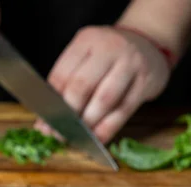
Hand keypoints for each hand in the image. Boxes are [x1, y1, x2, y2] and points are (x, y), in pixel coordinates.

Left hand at [35, 26, 171, 143]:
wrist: (149, 43)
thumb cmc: (107, 57)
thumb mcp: (85, 58)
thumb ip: (65, 85)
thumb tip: (44, 124)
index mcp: (86, 40)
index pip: (61, 75)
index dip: (50, 104)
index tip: (44, 124)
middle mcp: (109, 48)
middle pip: (81, 86)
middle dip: (67, 115)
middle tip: (58, 134)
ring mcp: (130, 63)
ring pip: (104, 100)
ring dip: (87, 123)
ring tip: (76, 137)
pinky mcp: (146, 81)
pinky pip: (124, 110)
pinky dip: (107, 128)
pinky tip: (96, 139)